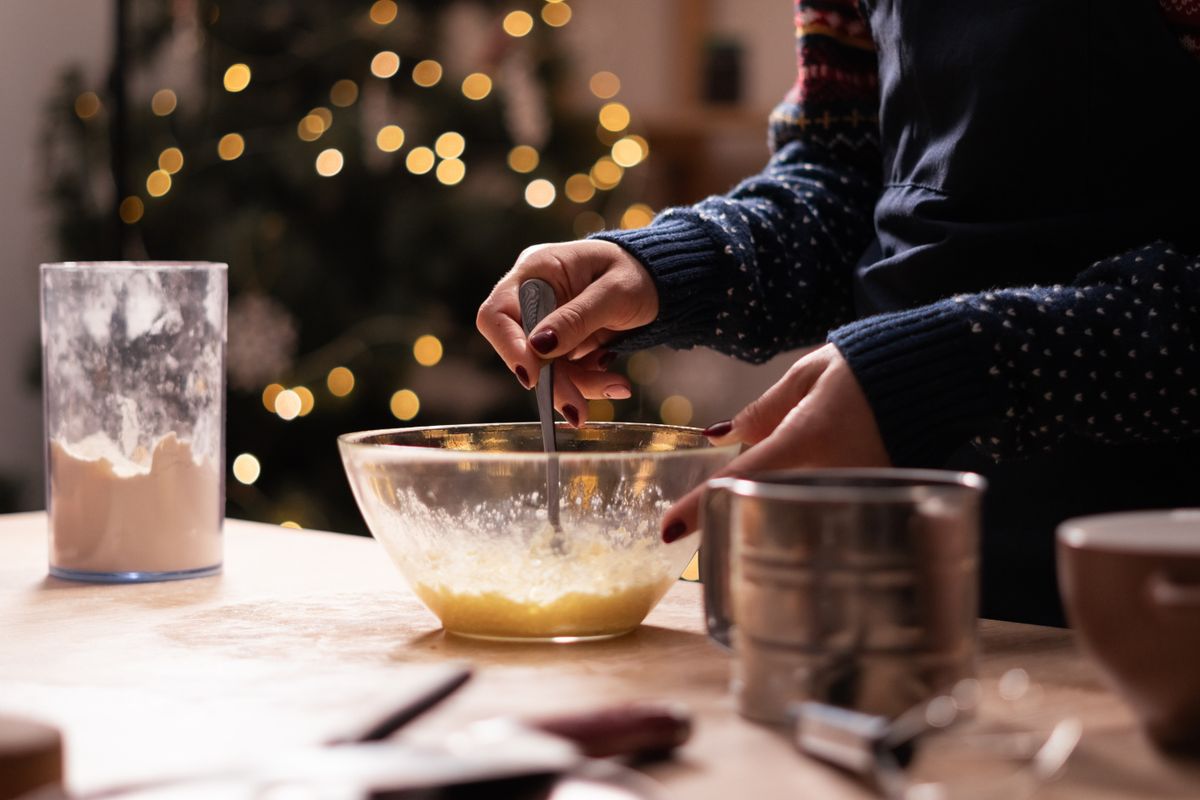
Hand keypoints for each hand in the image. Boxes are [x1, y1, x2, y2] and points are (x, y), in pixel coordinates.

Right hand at [477, 240, 658, 425]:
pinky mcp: (563, 343)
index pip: (498, 313)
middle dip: (552, 380)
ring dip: (577, 386)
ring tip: (617, 387)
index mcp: (536, 270)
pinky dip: (588, 382)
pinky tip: (614, 381)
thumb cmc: (638, 272)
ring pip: (544, 368)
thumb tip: (538, 347)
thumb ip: (576, 318)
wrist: (661, 282)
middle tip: (577, 410)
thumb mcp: (614, 292)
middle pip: (521, 348)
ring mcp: (547, 322)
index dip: (508, 347)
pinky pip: (564, 372)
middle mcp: (534, 296)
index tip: (532, 377)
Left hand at [661, 344, 891, 541]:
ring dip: (764, 516)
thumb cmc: (867, 368)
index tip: (667, 531)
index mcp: (804, 438)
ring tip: (737, 516)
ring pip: (793, 515)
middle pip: (763, 506)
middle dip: (728, 516)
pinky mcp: (872, 500)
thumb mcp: (807, 375)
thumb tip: (718, 436)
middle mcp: (827, 473)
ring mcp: (852, 493)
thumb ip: (762, 410)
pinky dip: (799, 510)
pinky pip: (823, 513)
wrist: (940, 374)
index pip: (740, 479)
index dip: (699, 507)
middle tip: (691, 527)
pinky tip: (786, 505)